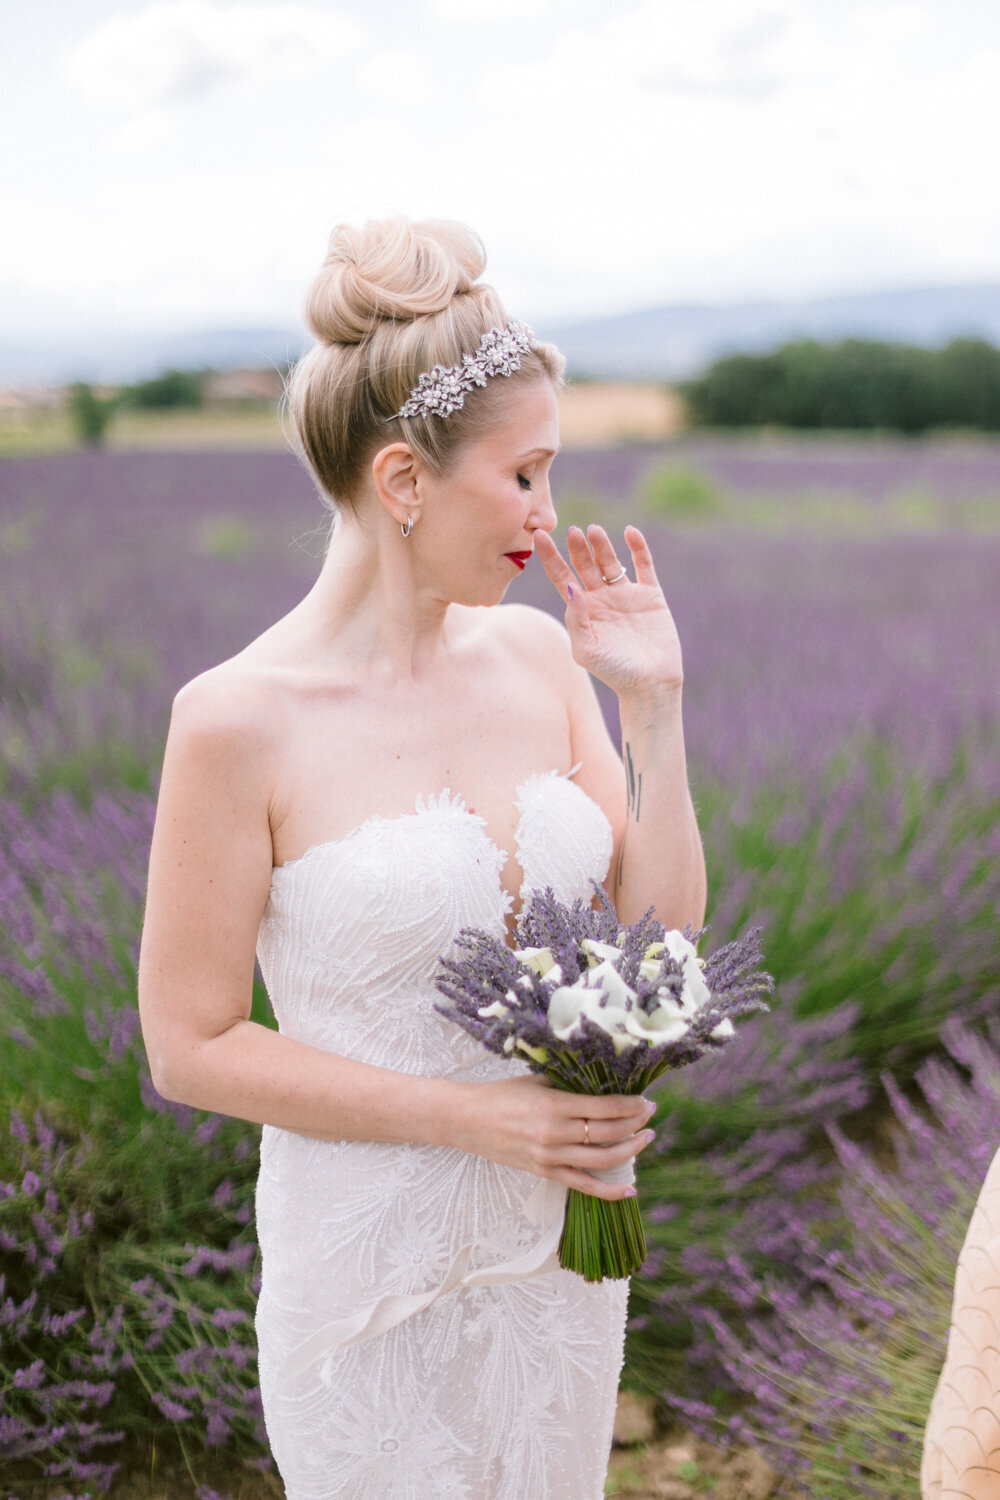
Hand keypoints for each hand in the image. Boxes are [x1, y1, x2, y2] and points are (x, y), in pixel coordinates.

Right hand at [456, 1074, 655, 1200]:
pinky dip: (609, 1191)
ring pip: (602, 1160)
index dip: (631, 1105)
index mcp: (554, 1105)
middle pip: (609, 1132)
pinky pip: (584, 1186)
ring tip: (646, 1138)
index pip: (605, 1108)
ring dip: (630, 1150)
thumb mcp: (538, 1080)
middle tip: (650, 1114)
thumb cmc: (503, 1094)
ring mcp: (551, 1157)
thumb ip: (569, 1084)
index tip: (646, 1100)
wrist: (469, 1120)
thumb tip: (605, 1083)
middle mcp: (555, 1134)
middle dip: (636, 1123)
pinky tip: (630, 1190)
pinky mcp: (546, 1173)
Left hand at [534, 524, 682, 699]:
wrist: (650, 684)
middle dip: (577, 548)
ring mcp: (626, 594)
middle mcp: (601, 598)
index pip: (561, 576)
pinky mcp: (650, 595)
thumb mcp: (587, 650)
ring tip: (594, 531)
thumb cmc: (615, 673)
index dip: (550, 556)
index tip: (538, 536)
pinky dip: (638, 548)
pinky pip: (643, 565)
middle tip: (572, 532)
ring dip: (602, 545)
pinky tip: (630, 532)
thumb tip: (569, 586)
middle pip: (585, 565)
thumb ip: (577, 620)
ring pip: (610, 561)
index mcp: (582, 610)